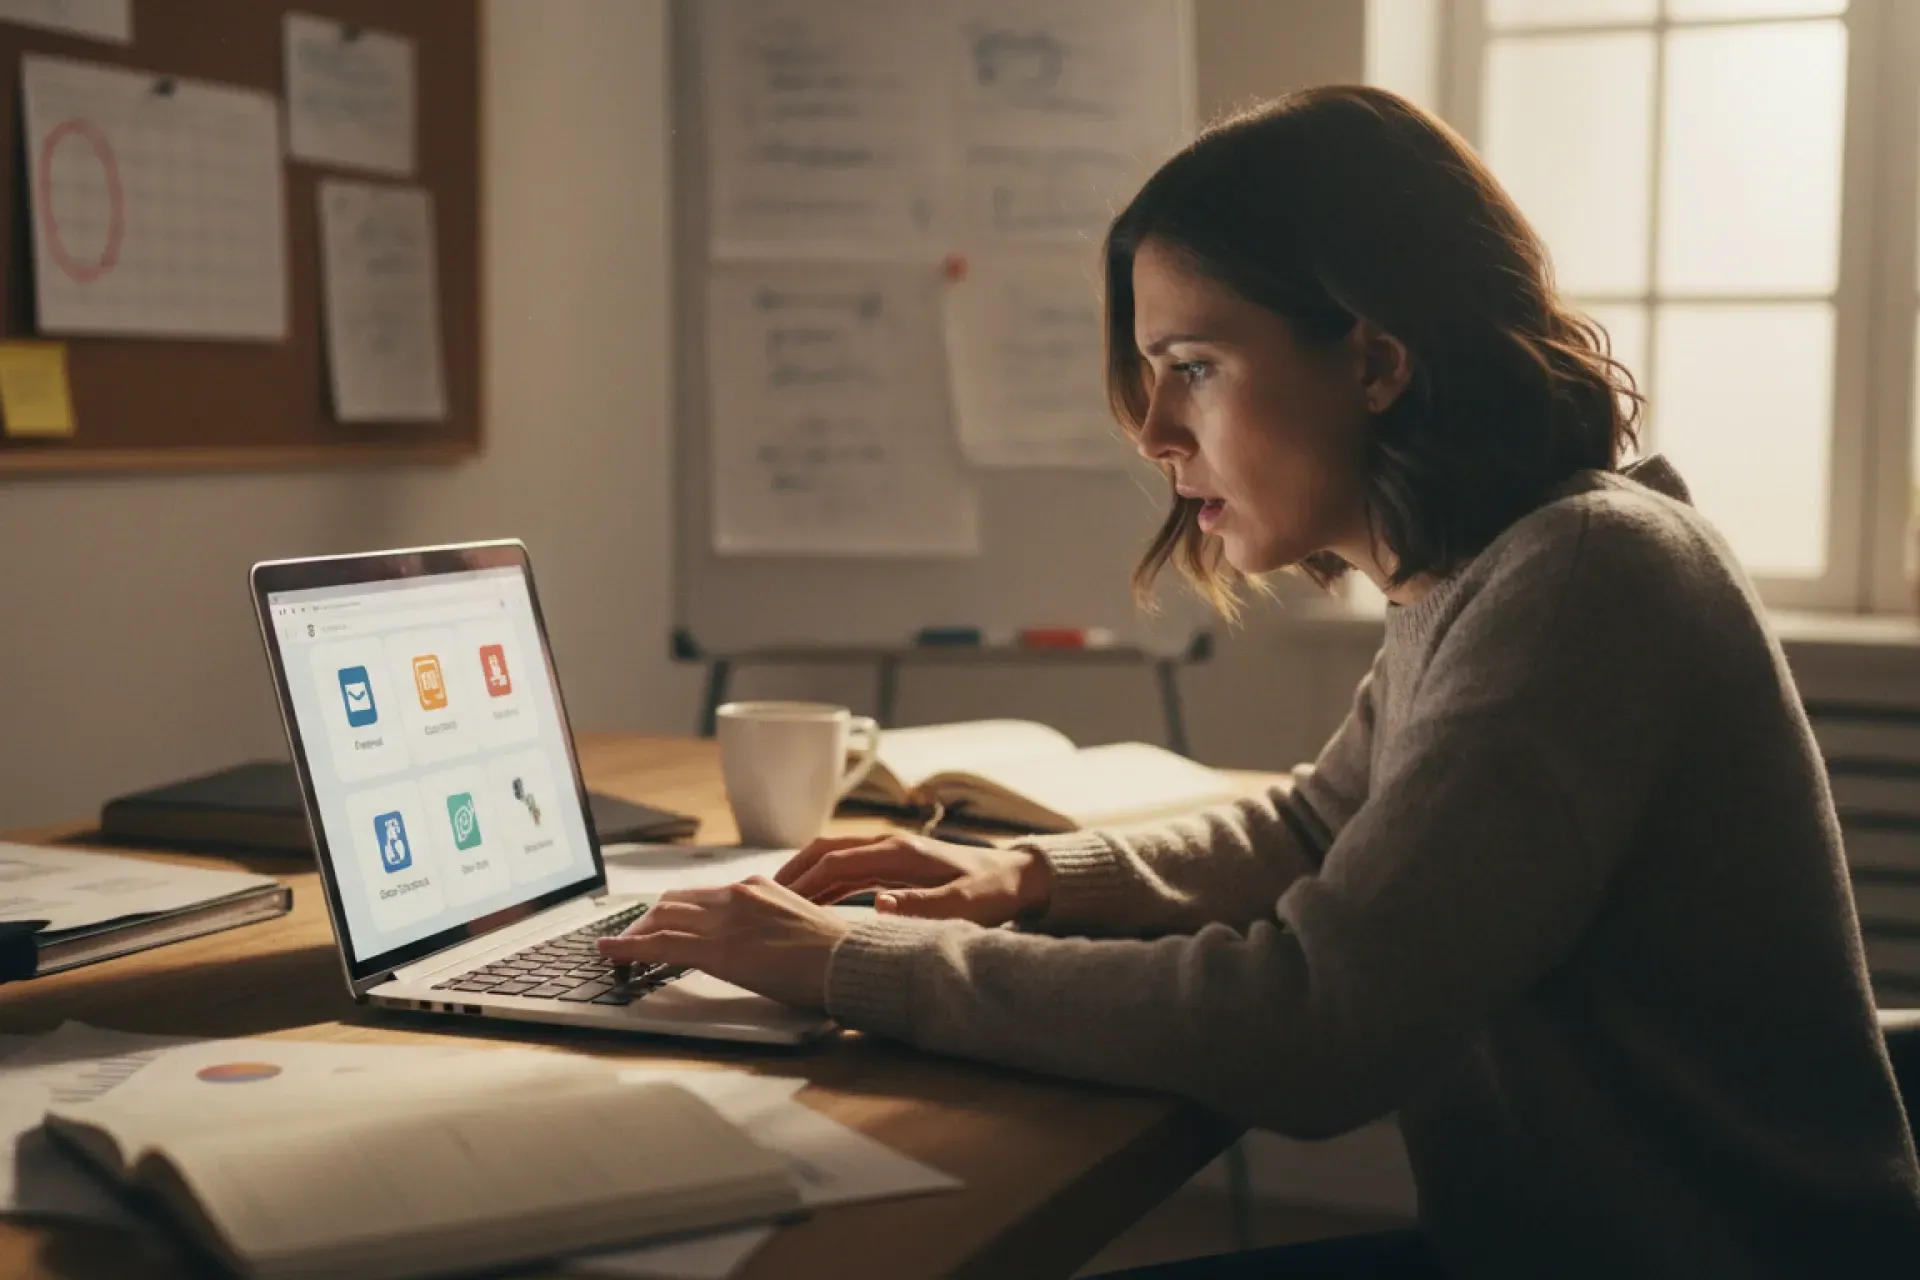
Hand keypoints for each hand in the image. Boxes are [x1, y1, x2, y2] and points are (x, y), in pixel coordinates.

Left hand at [596, 877, 850, 1009]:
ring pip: (660, 918)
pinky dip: (627, 946)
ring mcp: (723, 919)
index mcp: (755, 887)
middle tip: (633, 939)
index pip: (700, 895)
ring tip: (616, 950)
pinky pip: (658, 943)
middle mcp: (735, 895)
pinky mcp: (716, 948)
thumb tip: (758, 941)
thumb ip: (769, 924)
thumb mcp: (798, 924)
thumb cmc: (834, 953)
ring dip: (634, 934)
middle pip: (673, 902)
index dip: (673, 911)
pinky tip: (610, 953)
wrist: (847, 962)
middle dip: (648, 921)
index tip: (661, 923)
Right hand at [776, 832, 1050, 926]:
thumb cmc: (992, 893)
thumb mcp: (963, 905)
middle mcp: (890, 844)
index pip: (836, 862)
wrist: (1019, 877)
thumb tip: (878, 907)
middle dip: (793, 871)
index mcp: (899, 852)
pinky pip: (850, 866)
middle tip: (761, 898)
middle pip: (826, 850)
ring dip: (806, 875)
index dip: (804, 882)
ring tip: (778, 901)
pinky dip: (826, 880)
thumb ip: (922, 907)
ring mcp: (892, 850)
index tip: (776, 904)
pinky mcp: (897, 861)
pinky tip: (814, 901)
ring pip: (834, 856)